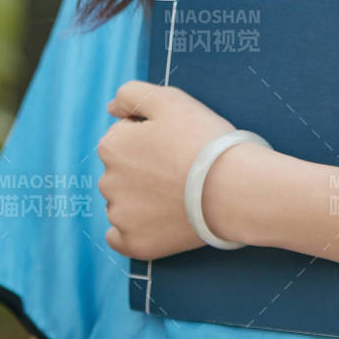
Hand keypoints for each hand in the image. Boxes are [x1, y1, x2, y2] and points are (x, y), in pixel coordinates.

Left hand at [96, 79, 236, 260]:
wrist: (232, 188)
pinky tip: (158, 221)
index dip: (151, 137)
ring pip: (123, 202)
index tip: (174, 142)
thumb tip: (111, 109)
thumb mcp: (168, 99)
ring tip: (177, 193)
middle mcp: (107, 182)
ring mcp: (120, 216)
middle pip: (122, 170)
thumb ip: (131, 95)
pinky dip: (135, 230)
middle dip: (143, 168)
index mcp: (111, 146)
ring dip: (141, 198)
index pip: (124, 136)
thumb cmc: (202, 139)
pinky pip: (120, 237)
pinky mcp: (135, 244)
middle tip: (179, 167)